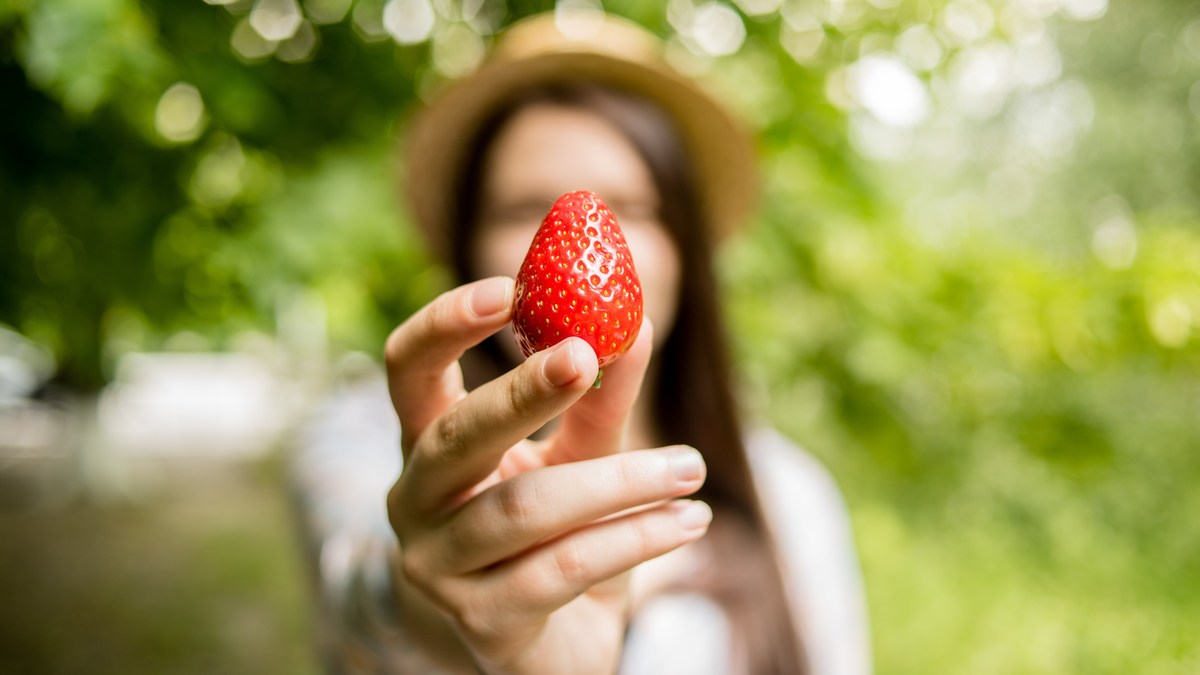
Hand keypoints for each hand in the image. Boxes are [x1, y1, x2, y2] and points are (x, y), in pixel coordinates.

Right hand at [384, 276, 710, 674]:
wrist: (544, 648)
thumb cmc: (553, 536)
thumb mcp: (576, 459)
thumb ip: (598, 401)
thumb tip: (637, 323)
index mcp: (427, 444)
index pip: (407, 369)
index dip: (445, 324)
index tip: (510, 286)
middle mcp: (416, 501)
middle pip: (455, 436)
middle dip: (523, 391)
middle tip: (589, 353)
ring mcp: (438, 567)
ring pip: (525, 508)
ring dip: (618, 481)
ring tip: (690, 467)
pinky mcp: (481, 621)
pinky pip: (563, 569)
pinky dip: (634, 538)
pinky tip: (688, 521)